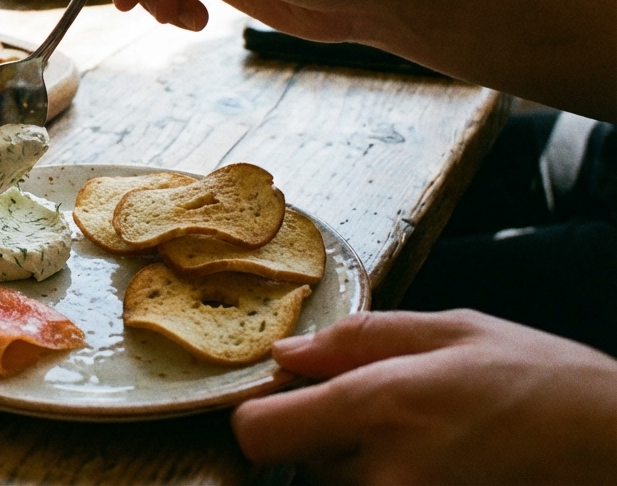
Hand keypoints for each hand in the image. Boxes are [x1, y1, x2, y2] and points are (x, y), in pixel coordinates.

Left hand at [232, 309, 616, 483]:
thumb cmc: (544, 383)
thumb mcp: (452, 331)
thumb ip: (356, 340)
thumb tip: (286, 354)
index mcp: (379, 407)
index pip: (257, 434)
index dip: (263, 414)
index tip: (290, 397)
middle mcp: (381, 473)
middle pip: (295, 464)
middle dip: (317, 437)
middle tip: (373, 416)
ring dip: (355, 464)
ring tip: (419, 439)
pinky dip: (385, 481)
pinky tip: (433, 462)